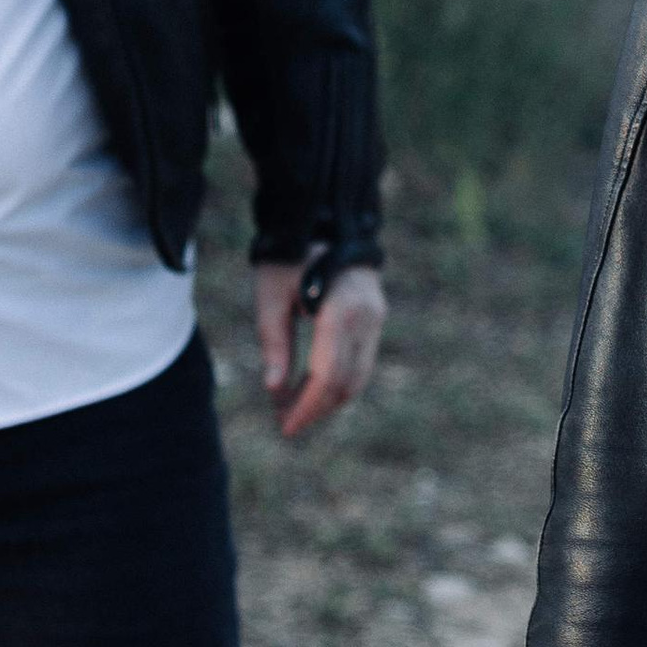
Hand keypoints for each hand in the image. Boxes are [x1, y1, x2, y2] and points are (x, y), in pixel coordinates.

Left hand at [252, 255, 384, 440]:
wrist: (322, 219)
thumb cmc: (288, 257)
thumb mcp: (270, 297)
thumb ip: (274, 343)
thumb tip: (275, 391)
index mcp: (340, 310)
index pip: (327, 375)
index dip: (307, 406)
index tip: (285, 427)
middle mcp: (366, 317)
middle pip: (346, 382)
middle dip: (316, 408)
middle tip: (285, 423)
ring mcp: (376, 317)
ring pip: (359, 376)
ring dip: (328, 399)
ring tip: (294, 407)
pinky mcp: (376, 318)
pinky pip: (361, 361)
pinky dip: (339, 381)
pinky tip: (312, 388)